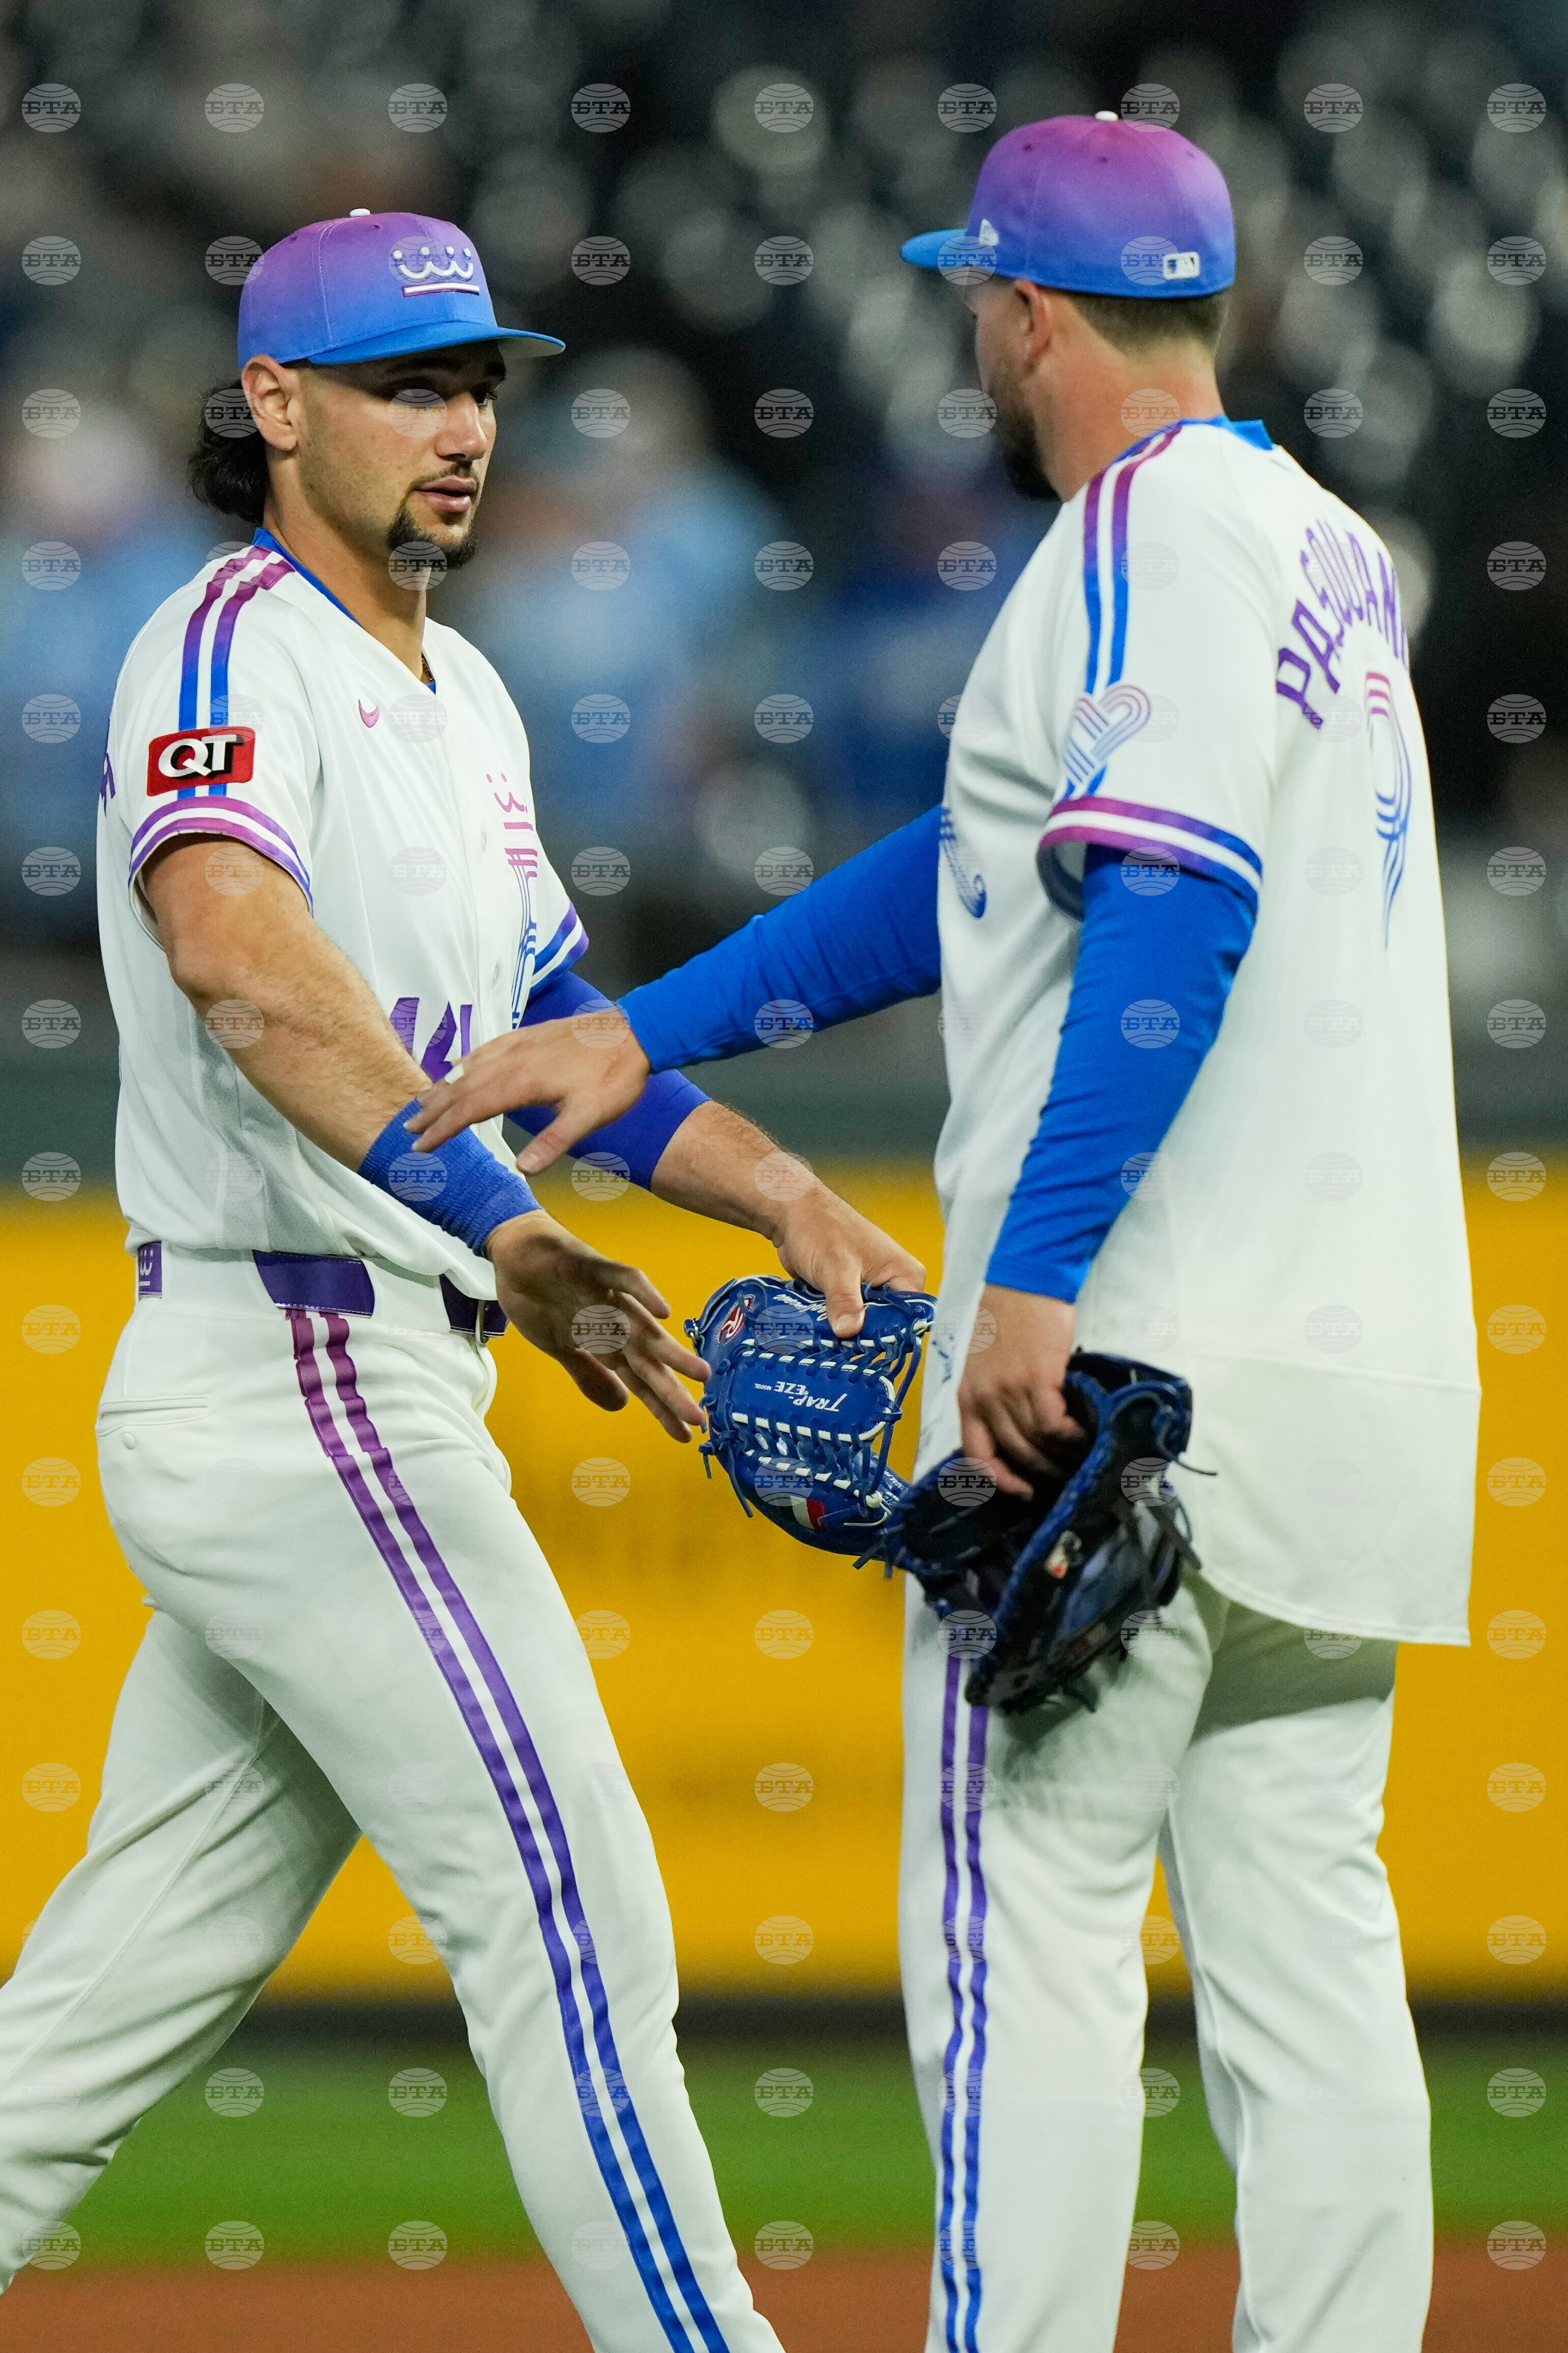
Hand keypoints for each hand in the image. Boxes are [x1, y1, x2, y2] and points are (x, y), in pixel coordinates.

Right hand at [407, 1013, 649, 1170]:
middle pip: (461, 1087)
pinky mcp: (528, 1035)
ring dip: (444, 1086)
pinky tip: (460, 1066)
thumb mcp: (590, 1116)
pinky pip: (485, 1049)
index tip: (420, 1146)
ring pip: (470, 1066)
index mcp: (521, 1082)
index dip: (443, 1129)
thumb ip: (554, 1142)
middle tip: (408, 1127)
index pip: (470, 1109)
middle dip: (433, 1110)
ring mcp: (518, 1044)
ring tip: (423, 1102)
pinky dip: (465, 1061)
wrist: (634, 1032)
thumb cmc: (614, 1076)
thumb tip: (521, 1169)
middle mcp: (512, 1059)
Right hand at [488, 1211, 708, 1441]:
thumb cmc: (538, 1297)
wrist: (513, 1250)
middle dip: (672, 1389)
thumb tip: (622, 1407)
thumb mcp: (557, 1346)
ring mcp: (606, 1294)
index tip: (685, 1435)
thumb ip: (588, 1373)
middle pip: (648, 1360)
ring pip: (644, 1325)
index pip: (640, 1379)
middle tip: (697, 1419)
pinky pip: (623, 1278)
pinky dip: (643, 1293)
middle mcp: (614, 1320)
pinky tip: (664, 1312)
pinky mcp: (594, 1266)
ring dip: (670, 1350)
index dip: (661, 1407)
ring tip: (698, 1373)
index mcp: (605, 1341)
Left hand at [767, 1184, 926, 1337]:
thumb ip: (845, 1300)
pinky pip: (848, 1318)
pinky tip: (820, 1332)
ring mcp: (872, 1290)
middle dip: (863, 1337)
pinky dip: (833, 1325)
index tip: (865, 1347)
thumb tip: (849, 1330)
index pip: (910, 1318)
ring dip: (845, 1333)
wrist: (793, 1215)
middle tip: (841, 1347)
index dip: (889, 1335)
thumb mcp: (836, 1268)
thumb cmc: (821, 1229)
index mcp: (906, 1275)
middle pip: (887, 1326)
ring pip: (864, 1325)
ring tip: (827, 1341)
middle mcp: (894, 1284)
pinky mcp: (850, 1294)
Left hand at [957, 1286, 1083, 1498]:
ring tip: (1081, 1457)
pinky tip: (1084, 1434)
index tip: (1024, 1491)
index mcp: (968, 1397)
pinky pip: (1055, 1426)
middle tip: (1066, 1475)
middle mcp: (984, 1399)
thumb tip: (1022, 1433)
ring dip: (1062, 1457)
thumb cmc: (1009, 1318)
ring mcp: (1008, 1391)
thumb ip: (995, 1397)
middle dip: (1042, 1472)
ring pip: (1037, 1444)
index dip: (1000, 1481)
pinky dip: (1072, 1437)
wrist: (1024, 1279)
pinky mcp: (1036, 1380)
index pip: (976, 1455)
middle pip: (1013, 1455)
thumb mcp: (986, 1363)